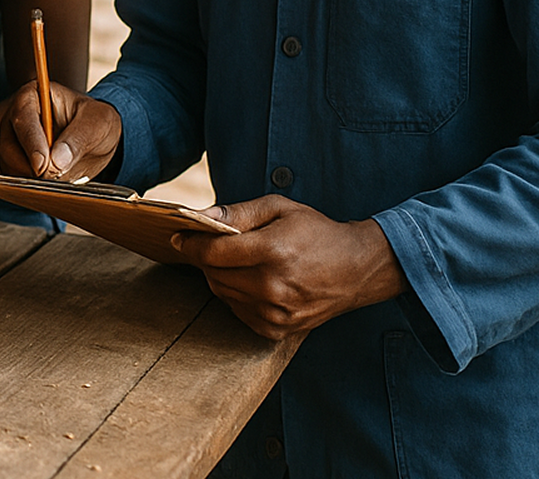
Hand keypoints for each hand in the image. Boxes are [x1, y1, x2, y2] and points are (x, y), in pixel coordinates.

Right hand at [0, 81, 121, 180]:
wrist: (95, 141)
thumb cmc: (96, 123)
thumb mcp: (99, 122)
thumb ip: (79, 137)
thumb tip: (57, 160)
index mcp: (32, 97)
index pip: (23, 119)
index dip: (32, 143)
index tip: (43, 164)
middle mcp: (14, 119)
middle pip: (9, 148)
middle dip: (33, 167)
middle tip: (59, 176)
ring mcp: (11, 143)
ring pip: (10, 168)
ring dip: (34, 179)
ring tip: (63, 176)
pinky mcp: (13, 164)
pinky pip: (15, 181)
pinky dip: (33, 188)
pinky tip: (54, 183)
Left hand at [172, 195, 405, 339]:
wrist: (359, 269)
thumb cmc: (317, 232)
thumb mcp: (280, 208)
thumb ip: (238, 212)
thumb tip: (201, 215)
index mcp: (273, 252)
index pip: (213, 253)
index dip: (191, 244)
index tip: (180, 238)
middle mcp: (273, 287)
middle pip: (214, 275)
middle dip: (206, 259)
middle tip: (210, 246)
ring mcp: (276, 312)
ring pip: (224, 294)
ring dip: (220, 277)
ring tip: (236, 261)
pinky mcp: (278, 329)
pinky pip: (239, 312)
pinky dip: (237, 296)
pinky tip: (252, 281)